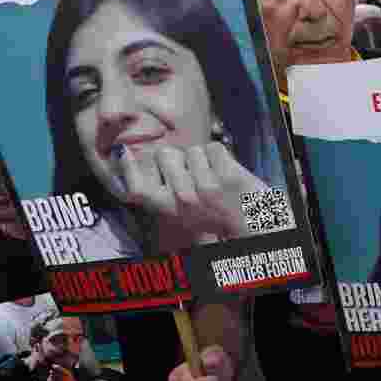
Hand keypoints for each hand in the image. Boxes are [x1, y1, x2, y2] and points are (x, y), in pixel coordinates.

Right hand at [119, 143, 267, 240]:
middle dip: (178, 160)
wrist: (256, 231)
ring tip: (215, 180)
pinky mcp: (228, 176)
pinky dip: (223, 157)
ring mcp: (206, 187)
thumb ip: (163, 192)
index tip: (124, 152)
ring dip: (203, 160)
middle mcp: (183, 200)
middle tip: (195, 179)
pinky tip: (228, 175)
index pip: (136, 188)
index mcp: (169, 212)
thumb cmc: (220, 221)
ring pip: (192, 150)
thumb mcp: (184, 215)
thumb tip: (137, 157)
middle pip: (165, 154)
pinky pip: (215, 148)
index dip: (127, 167)